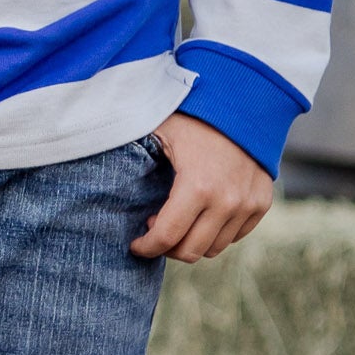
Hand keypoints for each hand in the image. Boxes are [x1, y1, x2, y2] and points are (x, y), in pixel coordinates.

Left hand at [131, 111, 273, 262]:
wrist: (244, 104)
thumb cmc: (194, 117)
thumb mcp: (159, 132)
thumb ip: (133, 154)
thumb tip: (92, 155)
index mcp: (198, 186)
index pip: (167, 237)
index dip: (146, 247)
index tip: (136, 244)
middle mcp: (227, 201)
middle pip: (191, 251)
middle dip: (167, 247)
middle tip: (155, 229)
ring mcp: (248, 204)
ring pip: (214, 248)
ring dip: (191, 241)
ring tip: (178, 220)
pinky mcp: (262, 204)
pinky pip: (235, 235)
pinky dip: (215, 233)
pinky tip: (201, 215)